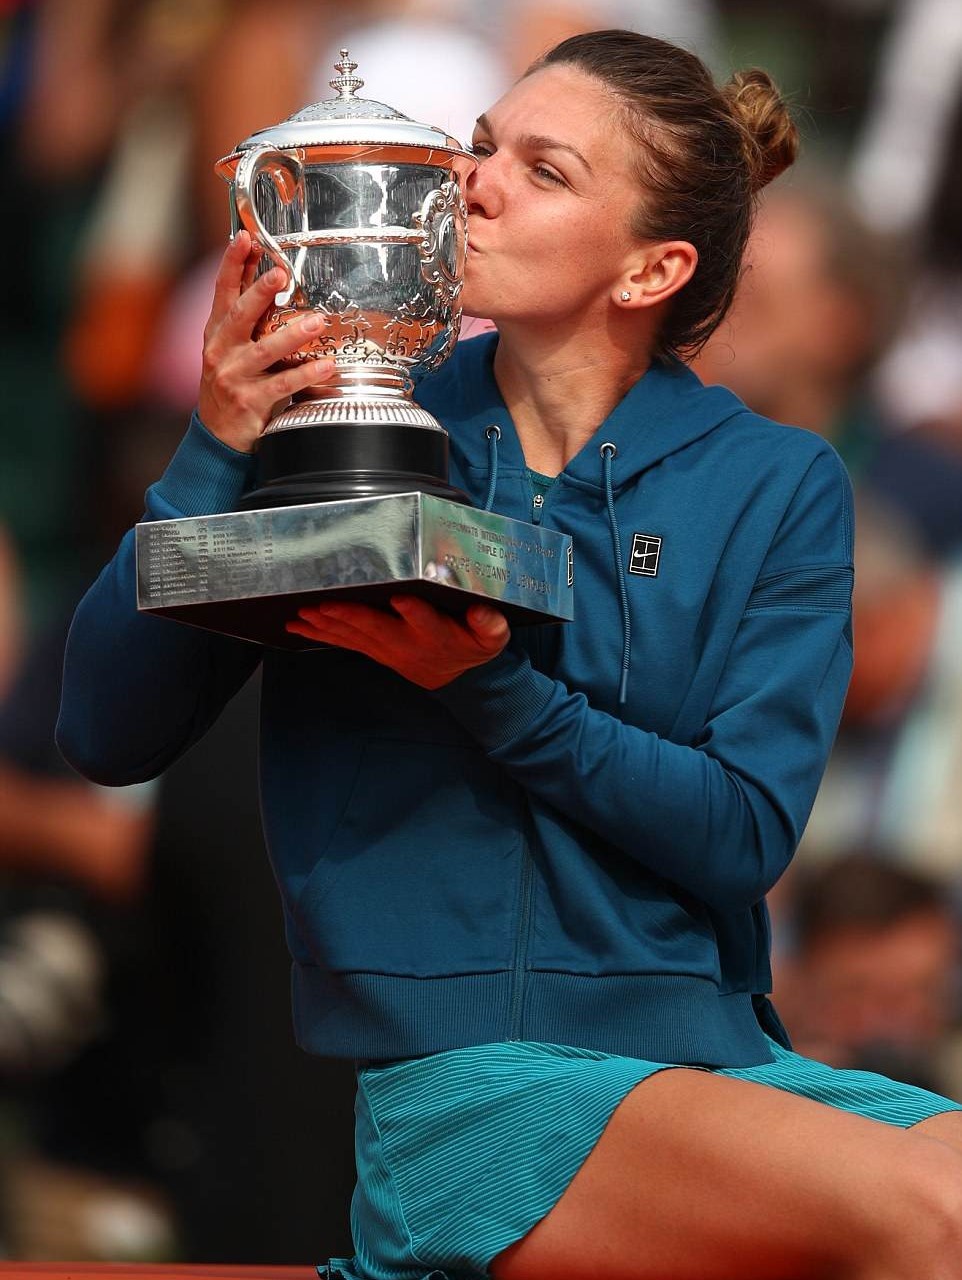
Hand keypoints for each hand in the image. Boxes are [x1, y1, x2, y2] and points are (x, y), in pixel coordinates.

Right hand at [197, 230, 335, 452]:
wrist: (218, 434)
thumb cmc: (232, 383)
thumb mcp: (231, 347)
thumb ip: (248, 316)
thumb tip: (268, 273)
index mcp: (217, 332)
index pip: (223, 292)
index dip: (232, 263)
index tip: (244, 238)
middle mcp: (221, 351)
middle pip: (240, 315)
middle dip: (259, 292)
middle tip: (280, 272)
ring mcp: (233, 376)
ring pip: (264, 351)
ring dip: (292, 335)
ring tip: (317, 322)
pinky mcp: (249, 401)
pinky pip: (283, 385)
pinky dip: (307, 374)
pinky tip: (328, 365)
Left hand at [285, 595, 509, 687]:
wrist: (455, 677)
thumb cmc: (471, 645)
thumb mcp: (491, 637)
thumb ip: (490, 624)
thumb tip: (483, 611)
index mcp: (437, 634)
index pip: (426, 622)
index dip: (414, 612)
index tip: (402, 599)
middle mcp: (407, 643)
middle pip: (377, 628)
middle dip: (350, 616)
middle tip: (325, 604)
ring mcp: (386, 648)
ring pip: (354, 635)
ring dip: (328, 625)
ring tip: (304, 613)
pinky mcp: (372, 650)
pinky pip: (343, 642)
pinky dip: (319, 634)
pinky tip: (297, 625)